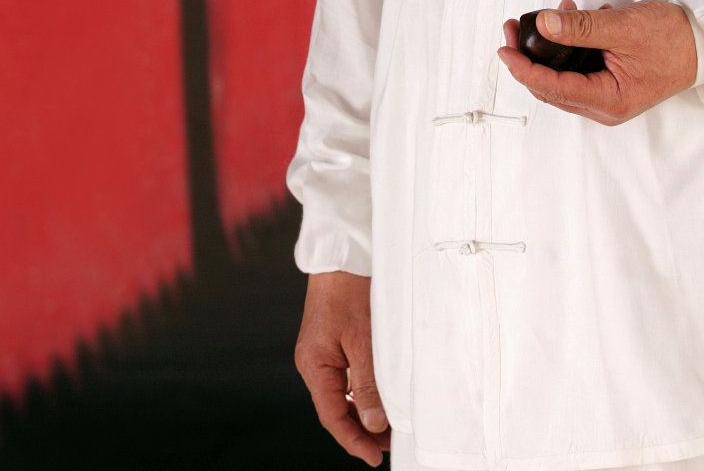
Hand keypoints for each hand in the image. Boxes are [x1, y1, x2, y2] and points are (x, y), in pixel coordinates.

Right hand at [295, 270, 390, 465]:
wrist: (344, 253)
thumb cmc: (350, 290)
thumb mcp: (364, 340)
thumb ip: (368, 384)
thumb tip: (374, 424)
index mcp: (314, 364)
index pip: (331, 416)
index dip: (353, 441)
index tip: (375, 458)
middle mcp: (313, 362)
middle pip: (335, 408)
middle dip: (361, 430)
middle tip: (389, 446)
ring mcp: (321, 353)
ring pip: (341, 395)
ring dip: (362, 412)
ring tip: (389, 427)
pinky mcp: (331, 343)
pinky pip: (345, 378)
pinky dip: (361, 392)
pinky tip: (379, 398)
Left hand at [497, 0, 697, 124]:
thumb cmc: (673, 39)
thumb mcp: (622, 27)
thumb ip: (581, 27)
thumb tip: (544, 25)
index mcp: (609, 101)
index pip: (552, 88)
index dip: (523, 68)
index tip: (505, 49)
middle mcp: (605, 106)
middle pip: (552, 85)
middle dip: (530, 55)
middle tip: (515, 28)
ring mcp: (608, 97)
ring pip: (564, 75)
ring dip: (552, 47)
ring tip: (552, 13)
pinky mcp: (611, 84)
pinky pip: (579, 68)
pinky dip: (571, 46)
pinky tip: (577, 19)